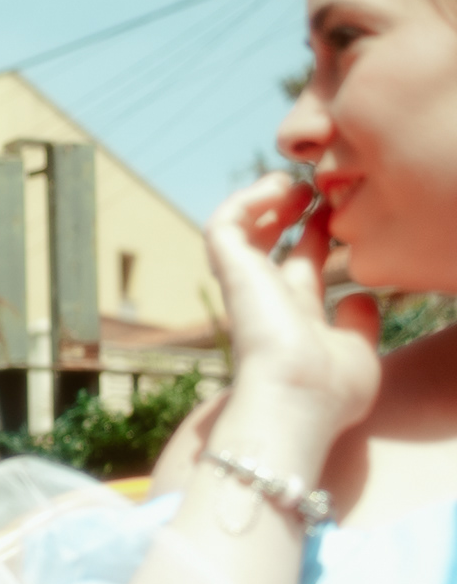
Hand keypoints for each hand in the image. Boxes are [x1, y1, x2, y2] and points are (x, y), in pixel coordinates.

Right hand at [203, 172, 381, 479]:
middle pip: (270, 244)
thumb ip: (359, 323)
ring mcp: (246, 286)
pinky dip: (246, 200)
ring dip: (264, 200)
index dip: (317, 236)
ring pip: (239, 232)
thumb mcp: (358, 351)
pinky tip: (278, 188)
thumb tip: (359, 296)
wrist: (296, 402)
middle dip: (293, 212)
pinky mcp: (231, 274)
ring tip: (292, 181)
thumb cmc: (328, 392)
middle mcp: (267, 299)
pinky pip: (224, 226)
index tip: (338, 214)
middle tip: (317, 188)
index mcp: (296, 316)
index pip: (301, 266)